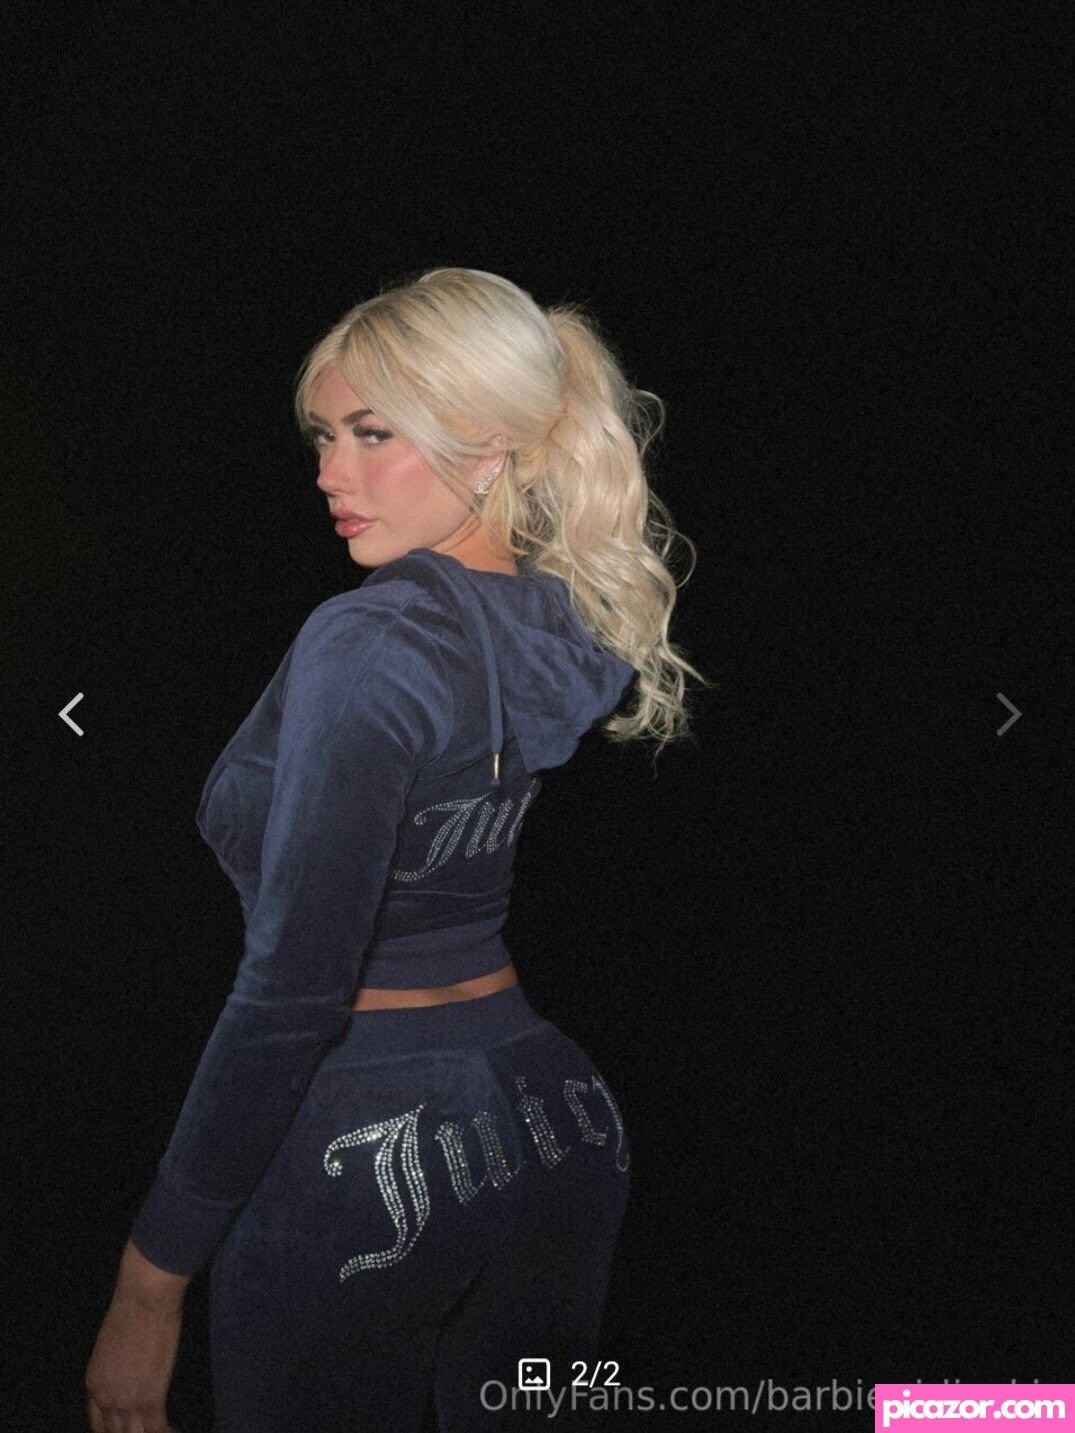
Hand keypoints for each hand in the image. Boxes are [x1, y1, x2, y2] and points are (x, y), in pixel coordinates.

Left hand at [84, 1287, 181, 1431]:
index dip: (114, 1430)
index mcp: (94, 1383)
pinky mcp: (151, 1399)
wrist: (144, 1297)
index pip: (98, 1422)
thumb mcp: (111, 1345)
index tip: (129, 1428)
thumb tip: (130, 1373)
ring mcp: (126, 1402)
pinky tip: (175, 1430)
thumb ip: (116, 1368)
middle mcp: (105, 1398)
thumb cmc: (131, 1309)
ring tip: (163, 1430)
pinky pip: (156, 1429)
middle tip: (147, 1429)